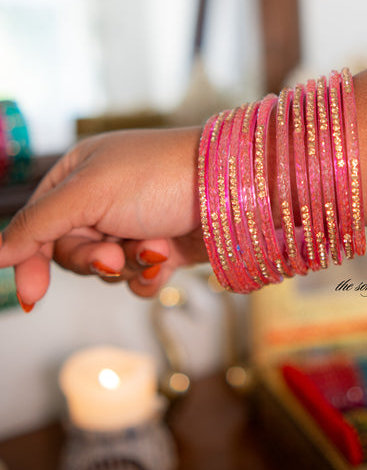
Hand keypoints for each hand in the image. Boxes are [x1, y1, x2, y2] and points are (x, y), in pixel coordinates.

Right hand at [0, 127, 205, 307]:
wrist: (231, 188)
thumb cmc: (159, 175)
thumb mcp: (87, 194)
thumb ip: (36, 225)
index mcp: (77, 174)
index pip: (37, 224)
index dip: (31, 259)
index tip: (32, 295)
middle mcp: (102, 198)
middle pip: (70, 251)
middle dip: (93, 259)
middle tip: (114, 254)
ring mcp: (132, 224)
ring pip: (104, 270)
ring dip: (125, 265)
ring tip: (152, 246)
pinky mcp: (160, 247)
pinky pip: (135, 279)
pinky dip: (147, 276)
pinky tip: (164, 262)